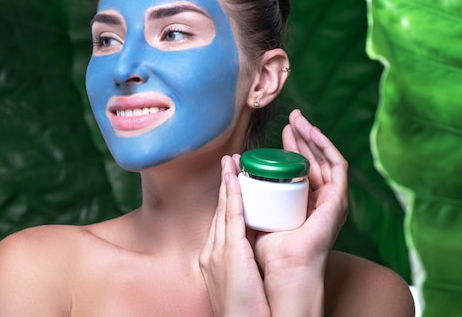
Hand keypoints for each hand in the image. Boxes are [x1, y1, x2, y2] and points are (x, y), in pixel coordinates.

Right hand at [199, 155, 270, 316]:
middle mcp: (211, 252)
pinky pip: (232, 216)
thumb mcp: (237, 284)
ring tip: (232, 161)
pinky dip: (233, 193)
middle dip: (225, 185)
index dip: (226, 199)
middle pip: (219, 211)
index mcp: (212, 260)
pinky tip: (236, 176)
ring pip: (224, 209)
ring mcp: (217, 251)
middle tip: (231, 161)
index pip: (221, 222)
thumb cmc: (244, 315)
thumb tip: (250, 255)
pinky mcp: (229, 253)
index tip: (232, 181)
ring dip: (228, 182)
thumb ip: (241, 265)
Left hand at [254, 109, 347, 273]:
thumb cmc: (265, 252)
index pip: (300, 168)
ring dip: (314, 137)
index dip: (292, 147)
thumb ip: (245, 198)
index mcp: (302, 204)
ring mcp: (330, 201)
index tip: (280, 130)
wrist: (281, 271)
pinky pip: (338, 167)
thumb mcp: (252, 215)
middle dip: (303, 137)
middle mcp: (318, 201)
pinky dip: (328, 147)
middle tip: (293, 117)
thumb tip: (231, 176)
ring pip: (325, 159)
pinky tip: (315, 133)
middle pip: (313, 160)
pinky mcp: (337, 201)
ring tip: (300, 120)